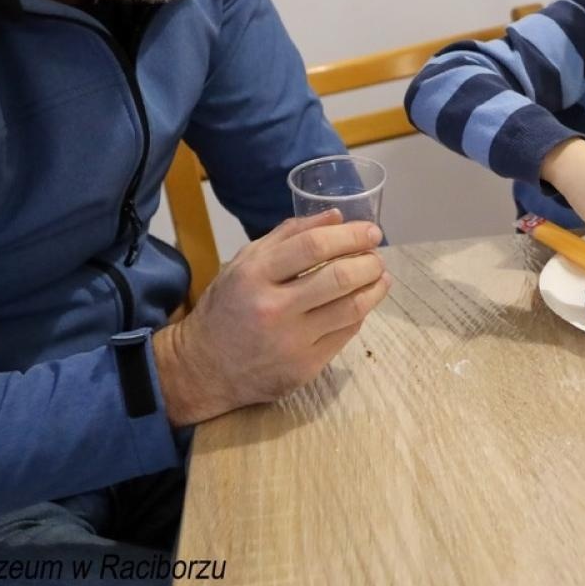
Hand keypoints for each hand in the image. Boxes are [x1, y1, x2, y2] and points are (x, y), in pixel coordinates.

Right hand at [154, 210, 391, 425]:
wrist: (205, 369)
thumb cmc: (228, 307)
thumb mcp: (245, 262)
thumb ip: (289, 235)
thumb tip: (336, 216)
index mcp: (254, 276)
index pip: (313, 246)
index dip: (350, 236)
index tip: (371, 232)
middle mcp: (273, 309)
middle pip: (339, 278)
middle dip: (369, 262)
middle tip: (376, 256)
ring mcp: (291, 342)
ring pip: (351, 308)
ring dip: (375, 288)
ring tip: (379, 277)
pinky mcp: (305, 367)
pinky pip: (346, 334)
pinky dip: (360, 313)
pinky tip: (360, 302)